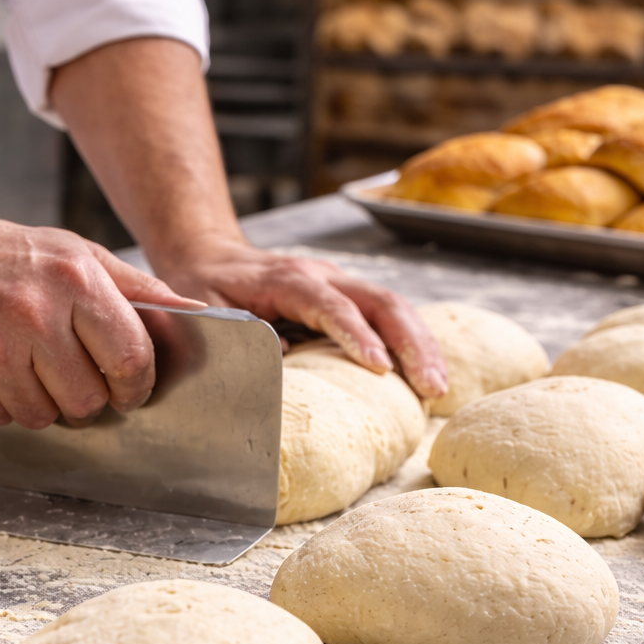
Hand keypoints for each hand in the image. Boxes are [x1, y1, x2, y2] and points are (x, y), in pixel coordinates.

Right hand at [0, 207, 202, 427]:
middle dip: (89, 398)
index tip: (129, 390)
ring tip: (32, 370)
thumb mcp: (74, 252)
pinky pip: (3, 418)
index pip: (129, 357)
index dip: (136, 386)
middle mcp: (33, 314)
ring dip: (45, 403)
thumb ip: (134, 287)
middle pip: (88, 400)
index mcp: (74, 280)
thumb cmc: (4, 254)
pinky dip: (6, 405)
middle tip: (75, 378)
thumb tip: (192, 314)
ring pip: (45, 417)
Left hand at [155, 236, 448, 400]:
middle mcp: (323, 276)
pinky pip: (390, 316)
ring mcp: (341, 284)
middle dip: (411, 344)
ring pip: (394, 307)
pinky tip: (427, 376)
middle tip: (430, 386)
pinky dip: (413, 344)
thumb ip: (233, 332)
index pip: (331, 305)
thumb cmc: (204, 286)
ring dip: (421, 346)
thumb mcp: (204, 310)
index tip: (379, 367)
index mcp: (288, 279)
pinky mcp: (349, 298)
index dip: (357, 335)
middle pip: (381, 301)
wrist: (209, 255)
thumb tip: (281, 359)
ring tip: (438, 388)